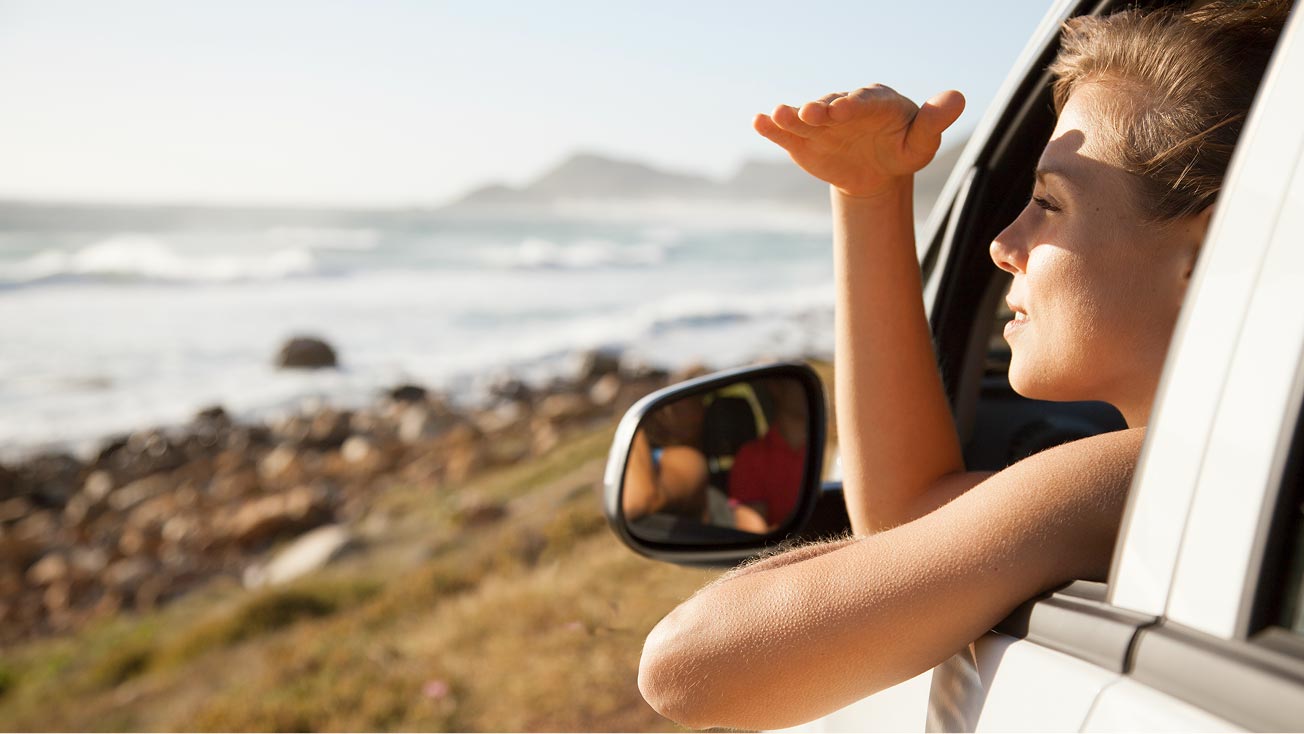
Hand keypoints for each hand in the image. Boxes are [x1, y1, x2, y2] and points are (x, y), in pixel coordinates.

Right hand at [754, 85, 964, 198]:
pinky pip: (787, 134)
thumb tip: (957, 97)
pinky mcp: (803, 140)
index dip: (852, 105)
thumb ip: (934, 120)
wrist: (876, 172)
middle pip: (829, 106)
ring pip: (804, 118)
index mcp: (875, 102)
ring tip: (775, 115)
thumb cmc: (902, 150)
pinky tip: (757, 121)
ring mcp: (821, 123)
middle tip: (810, 113)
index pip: (863, 102)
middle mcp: (843, 106)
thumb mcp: (922, 142)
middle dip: (819, 109)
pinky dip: (772, 128)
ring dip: (790, 116)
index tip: (841, 111)